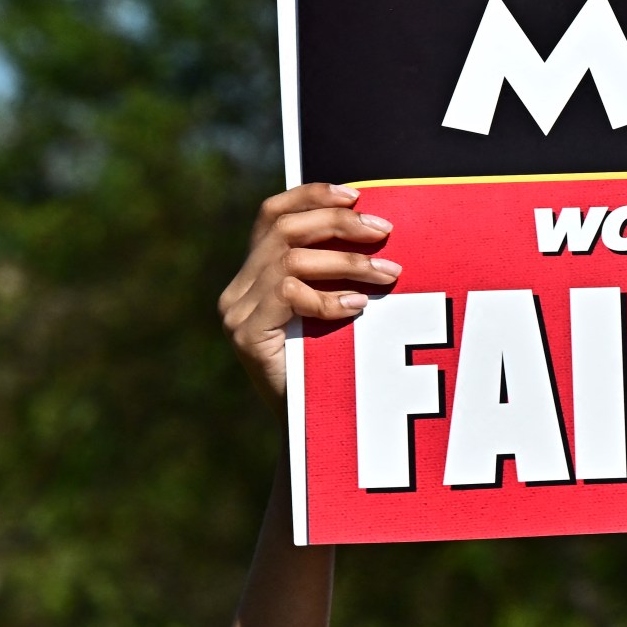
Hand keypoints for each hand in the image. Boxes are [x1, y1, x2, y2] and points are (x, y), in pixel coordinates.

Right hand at [219, 183, 402, 405]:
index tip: (358, 195)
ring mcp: (237, 312)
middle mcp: (238, 289)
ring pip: (291, 259)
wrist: (308, 431)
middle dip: (338, 224)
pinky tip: (359, 307)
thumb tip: (377, 230)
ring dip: (348, 263)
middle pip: (284, 229)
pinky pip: (289, 295)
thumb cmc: (328, 369)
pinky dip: (328, 298)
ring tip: (389, 273)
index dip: (312, 196)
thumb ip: (333, 275)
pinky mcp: (246, 335)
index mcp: (254, 275)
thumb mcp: (330, 311)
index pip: (273, 214)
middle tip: (384, 233)